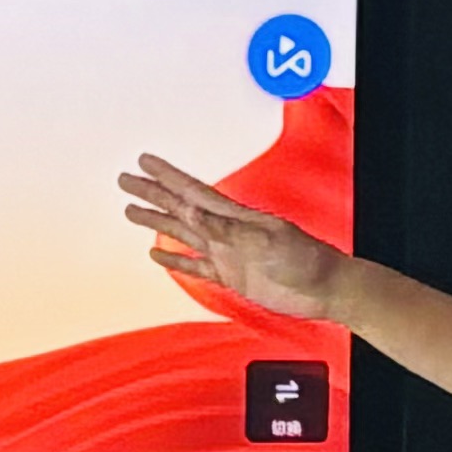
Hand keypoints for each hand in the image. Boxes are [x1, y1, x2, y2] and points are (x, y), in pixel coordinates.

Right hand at [119, 153, 346, 322]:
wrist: (325, 289)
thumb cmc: (305, 261)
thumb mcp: (265, 241)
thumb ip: (226, 228)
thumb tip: (192, 212)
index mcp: (234, 217)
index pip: (191, 191)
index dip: (167, 176)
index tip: (144, 162)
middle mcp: (226, 231)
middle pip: (179, 207)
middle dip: (152, 192)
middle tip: (126, 180)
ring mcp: (226, 252)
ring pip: (182, 232)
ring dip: (157, 220)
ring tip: (132, 210)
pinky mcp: (230, 275)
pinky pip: (194, 265)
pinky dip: (174, 259)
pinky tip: (157, 254)